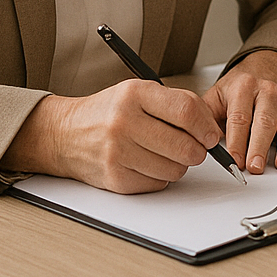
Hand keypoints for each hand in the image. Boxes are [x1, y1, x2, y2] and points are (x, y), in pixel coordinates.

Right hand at [2, 80, 222, 193]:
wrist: (65, 134)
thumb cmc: (109, 112)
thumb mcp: (140, 92)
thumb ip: (177, 103)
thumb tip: (210, 129)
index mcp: (135, 94)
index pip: (186, 111)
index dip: (206, 126)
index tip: (211, 135)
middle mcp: (124, 122)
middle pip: (184, 146)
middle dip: (198, 151)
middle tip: (195, 147)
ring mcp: (117, 153)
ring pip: (174, 170)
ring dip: (178, 165)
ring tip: (165, 153)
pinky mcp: (115, 178)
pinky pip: (157, 184)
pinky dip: (160, 177)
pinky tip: (147, 163)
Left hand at [201, 49, 276, 173]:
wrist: (264, 67)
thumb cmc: (238, 87)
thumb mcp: (217, 94)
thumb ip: (206, 117)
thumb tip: (200, 142)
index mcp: (244, 87)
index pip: (240, 117)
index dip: (237, 141)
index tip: (234, 160)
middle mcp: (268, 91)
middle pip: (265, 122)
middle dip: (260, 147)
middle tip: (255, 167)